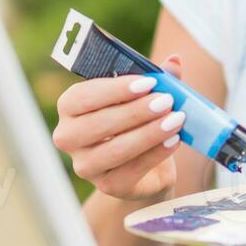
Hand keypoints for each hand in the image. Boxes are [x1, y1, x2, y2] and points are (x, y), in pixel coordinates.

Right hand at [52, 53, 186, 200]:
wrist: (147, 165)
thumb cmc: (138, 121)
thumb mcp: (146, 95)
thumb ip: (158, 78)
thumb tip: (175, 60)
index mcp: (70, 106)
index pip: (84, 96)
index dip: (116, 89)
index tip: (148, 82)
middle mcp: (68, 137)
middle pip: (98, 123)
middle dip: (136, 111)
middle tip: (167, 101)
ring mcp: (85, 165)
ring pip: (115, 149)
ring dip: (149, 133)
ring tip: (176, 120)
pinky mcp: (107, 186)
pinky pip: (131, 170)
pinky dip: (156, 153)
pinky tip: (174, 140)